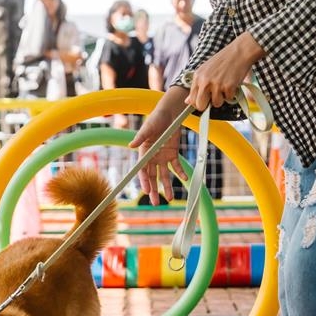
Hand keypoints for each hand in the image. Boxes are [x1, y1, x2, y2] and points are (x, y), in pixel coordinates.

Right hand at [128, 86, 188, 204]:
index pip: (143, 170)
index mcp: (144, 152)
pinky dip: (180, 173)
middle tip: (155, 203)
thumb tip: (131, 145)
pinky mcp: (172, 154)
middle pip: (152, 177)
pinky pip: (176, 166)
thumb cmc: (156, 119)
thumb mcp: (148, 127)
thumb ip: (141, 137)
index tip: (147, 191)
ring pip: (164, 175)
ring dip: (167, 187)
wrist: (170, 113)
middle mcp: (152, 157)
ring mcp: (162, 157)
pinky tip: (185, 179)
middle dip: (154, 190)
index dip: (144, 181)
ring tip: (170, 198)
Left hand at [186, 32, 264, 111]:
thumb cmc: (223, 60)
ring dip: (222, 98)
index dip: (199, 103)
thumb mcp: (206, 70)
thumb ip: (197, 86)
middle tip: (215, 98)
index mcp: (197, 76)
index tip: (205, 101)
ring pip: (216, 103)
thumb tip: (187, 101)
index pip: (192, 99)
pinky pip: (229, 99)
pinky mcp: (228, 87)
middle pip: (200, 105)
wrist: (239, 52)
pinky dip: (232, 94)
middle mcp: (205, 81)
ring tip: (225, 86)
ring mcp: (216, 84)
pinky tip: (232, 83)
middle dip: (208, 105)